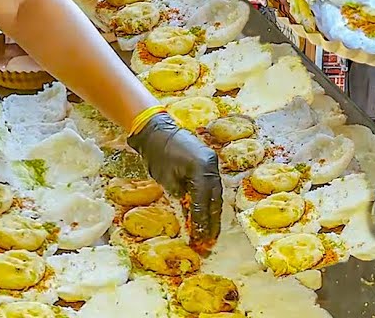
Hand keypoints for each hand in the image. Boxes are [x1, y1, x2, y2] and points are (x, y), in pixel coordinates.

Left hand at [127, 112, 222, 245]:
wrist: (158, 130)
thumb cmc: (158, 154)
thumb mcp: (167, 180)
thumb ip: (181, 197)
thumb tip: (189, 215)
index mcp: (201, 170)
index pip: (202, 203)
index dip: (201, 223)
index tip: (199, 240)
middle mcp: (211, 167)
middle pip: (214, 201)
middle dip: (212, 224)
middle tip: (209, 243)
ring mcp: (213, 164)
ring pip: (216, 196)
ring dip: (213, 215)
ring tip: (210, 234)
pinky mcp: (210, 163)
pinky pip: (212, 188)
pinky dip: (209, 202)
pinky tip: (208, 215)